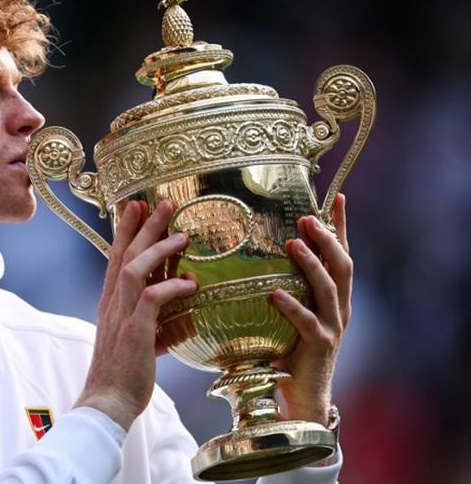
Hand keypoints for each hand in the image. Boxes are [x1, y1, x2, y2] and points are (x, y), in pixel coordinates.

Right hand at [74, 200, 197, 430]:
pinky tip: (191, 283)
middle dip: (144, 226)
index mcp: (111, 303)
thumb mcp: (142, 340)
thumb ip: (159, 321)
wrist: (107, 402)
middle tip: (162, 202)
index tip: (137, 208)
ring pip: (136, 268)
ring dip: (159, 248)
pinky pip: (152, 298)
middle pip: (125, 254)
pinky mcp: (134, 331)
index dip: (126, 231)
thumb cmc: (125, 374)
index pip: (117, 258)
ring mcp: (121, 315)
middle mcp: (112, 303)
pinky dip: (172, 286)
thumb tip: (187, 308)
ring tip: (182, 234)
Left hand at [271, 193, 351, 424]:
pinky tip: (274, 293)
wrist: (303, 398)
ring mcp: (332, 327)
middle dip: (328, 238)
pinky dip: (291, 306)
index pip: (341, 255)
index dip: (340, 227)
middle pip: (342, 265)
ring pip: (328, 287)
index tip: (337, 197)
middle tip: (308, 217)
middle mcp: (339, 308)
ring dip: (311, 263)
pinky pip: (306, 322)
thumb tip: (252, 258)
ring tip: (293, 243)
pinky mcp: (318, 346)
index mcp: (334, 298)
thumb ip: (282, 287)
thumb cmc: (289, 352)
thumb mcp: (289, 314)